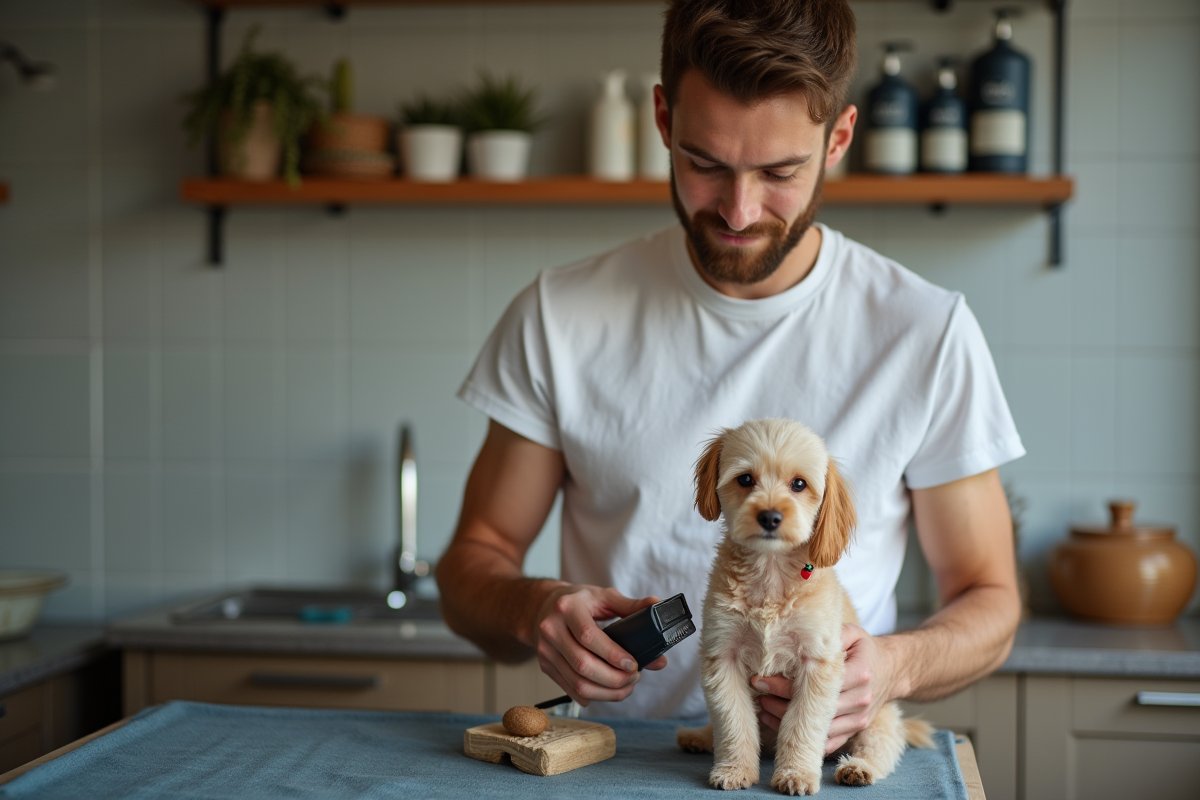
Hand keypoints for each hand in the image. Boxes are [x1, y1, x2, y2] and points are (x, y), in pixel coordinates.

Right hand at [534, 585, 666, 705]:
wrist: (542, 607)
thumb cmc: (578, 601)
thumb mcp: (604, 597)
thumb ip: (632, 606)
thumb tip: (658, 608)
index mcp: (567, 608)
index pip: (588, 636)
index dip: (613, 655)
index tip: (634, 664)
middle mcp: (552, 630)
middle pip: (583, 665)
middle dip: (614, 679)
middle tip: (635, 677)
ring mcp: (546, 651)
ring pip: (577, 684)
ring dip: (607, 692)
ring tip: (627, 686)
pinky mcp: (546, 667)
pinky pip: (571, 691)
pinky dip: (595, 696)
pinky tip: (609, 690)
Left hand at [752, 623, 895, 754]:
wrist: (891, 671)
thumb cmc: (864, 649)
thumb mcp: (852, 633)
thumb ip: (831, 634)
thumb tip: (801, 636)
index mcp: (859, 674)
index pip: (816, 684)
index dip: (785, 683)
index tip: (761, 678)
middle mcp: (860, 700)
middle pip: (814, 709)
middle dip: (780, 702)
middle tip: (757, 692)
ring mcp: (859, 719)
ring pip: (817, 729)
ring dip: (786, 723)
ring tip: (762, 707)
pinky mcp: (854, 731)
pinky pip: (825, 742)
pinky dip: (801, 739)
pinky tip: (778, 727)